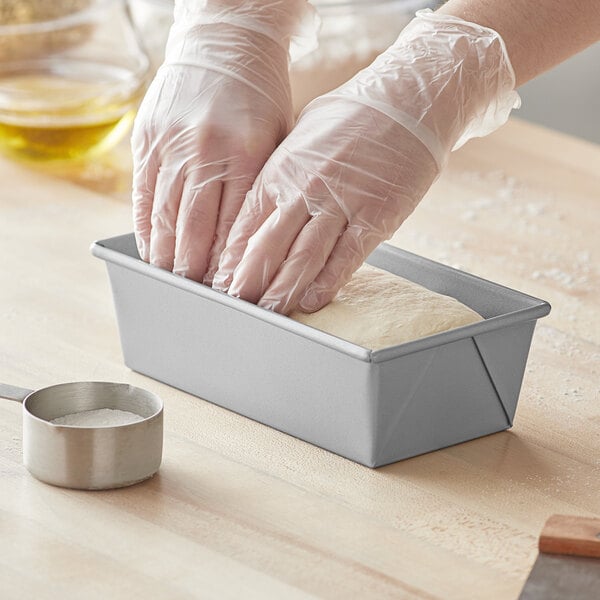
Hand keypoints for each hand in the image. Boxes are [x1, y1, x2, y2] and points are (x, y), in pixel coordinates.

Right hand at [131, 0, 315, 284]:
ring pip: (166, 218)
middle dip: (196, 271)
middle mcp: (207, 152)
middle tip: (198, 297)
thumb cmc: (262, 100)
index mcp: (247, 156)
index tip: (228, 293)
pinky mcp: (147, 139)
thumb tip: (252, 247)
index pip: (233, 228)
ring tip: (173, 282)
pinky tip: (152, 251)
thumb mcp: (278, 143)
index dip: (228, 266)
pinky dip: (146, 229)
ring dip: (168, 257)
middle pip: (196, 230)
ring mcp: (172, 145)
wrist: (226, 45)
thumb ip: (264, 192)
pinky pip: (142, 196)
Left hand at [213, 9, 519, 312]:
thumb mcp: (302, 133)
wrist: (410, 98)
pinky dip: (327, 283)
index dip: (231, 257)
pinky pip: (347, 258)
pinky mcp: (376, 216)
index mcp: (282, 168)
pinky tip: (311, 302)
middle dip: (248, 280)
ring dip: (283, 290)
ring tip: (268, 312)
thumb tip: (261, 201)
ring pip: (304, 258)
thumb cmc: (353, 113)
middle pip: (269, 245)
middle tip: (235, 305)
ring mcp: (342, 204)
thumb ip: (280, 170)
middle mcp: (306, 188)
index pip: (247, 222)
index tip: (219, 281)